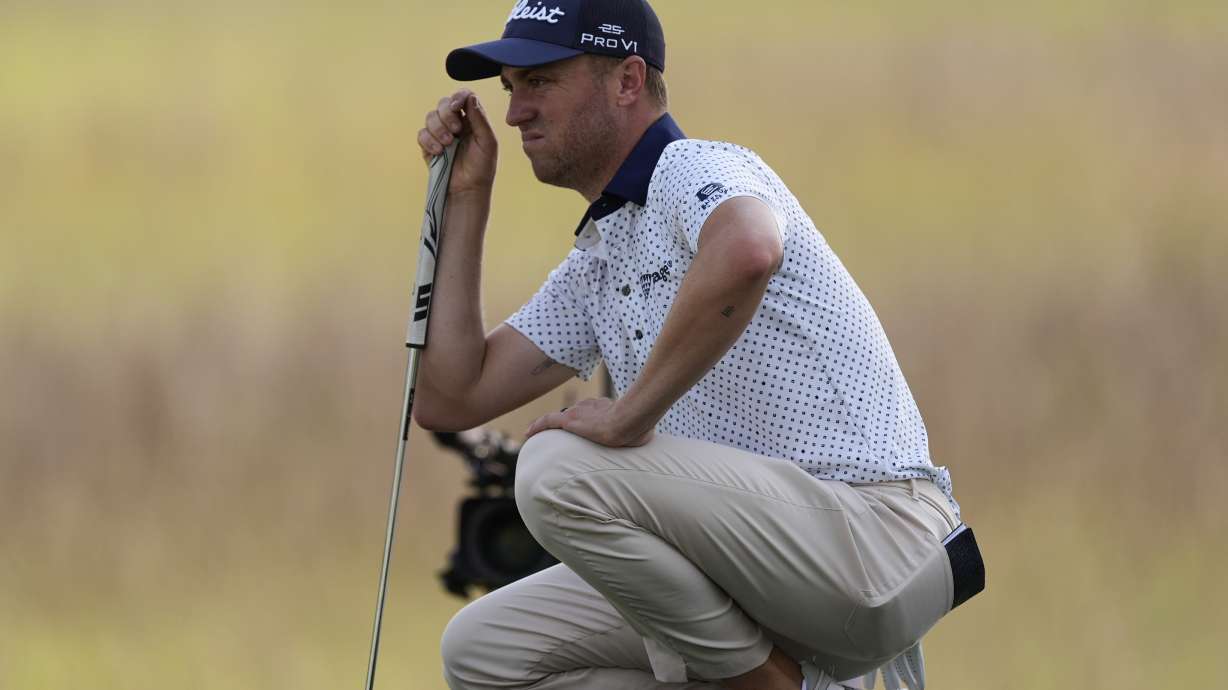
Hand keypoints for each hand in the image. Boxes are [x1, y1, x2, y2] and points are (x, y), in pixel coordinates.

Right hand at [417, 89, 497, 194]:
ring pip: (431, 116)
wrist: (467, 190)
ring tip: (448, 145)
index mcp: (472, 119)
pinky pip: (422, 133)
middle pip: (443, 103)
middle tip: (456, 131)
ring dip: (438, 129)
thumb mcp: (488, 142)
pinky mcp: (429, 145)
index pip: (463, 97)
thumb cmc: (482, 167)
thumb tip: (471, 97)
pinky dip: (429, 140)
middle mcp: (456, 123)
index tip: (457, 106)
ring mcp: (441, 133)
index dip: (458, 96)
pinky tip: (438, 152)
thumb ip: (480, 119)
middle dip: (447, 114)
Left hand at [525, 397, 654, 447]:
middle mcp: (591, 405)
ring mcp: (580, 412)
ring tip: (541, 438)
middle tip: (562, 437)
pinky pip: (548, 422)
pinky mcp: (570, 421)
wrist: (632, 419)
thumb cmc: (640, 426)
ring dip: (553, 429)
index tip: (582, 424)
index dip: (586, 417)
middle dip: (570, 424)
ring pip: (562, 419)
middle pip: (576, 414)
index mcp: (606, 406)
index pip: (593, 411)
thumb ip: (638, 432)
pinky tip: (527, 433)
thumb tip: (646, 437)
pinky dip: (538, 427)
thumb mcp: (641, 430)